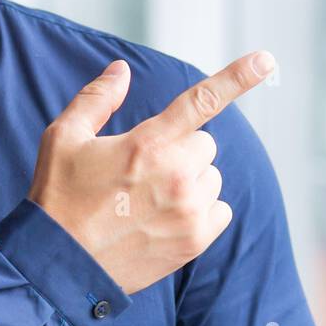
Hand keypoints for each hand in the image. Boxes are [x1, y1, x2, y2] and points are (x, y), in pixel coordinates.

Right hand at [27, 50, 276, 294]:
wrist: (60, 266)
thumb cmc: (59, 197)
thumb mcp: (64, 137)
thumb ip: (97, 98)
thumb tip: (122, 69)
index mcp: (148, 143)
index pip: (201, 101)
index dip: (237, 77)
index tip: (266, 60)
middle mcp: (176, 175)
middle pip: (205, 144)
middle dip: (180, 150)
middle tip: (144, 170)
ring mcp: (189, 210)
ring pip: (211, 177)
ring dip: (190, 181)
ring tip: (149, 200)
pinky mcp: (195, 241)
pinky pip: (220, 210)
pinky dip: (200, 210)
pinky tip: (165, 219)